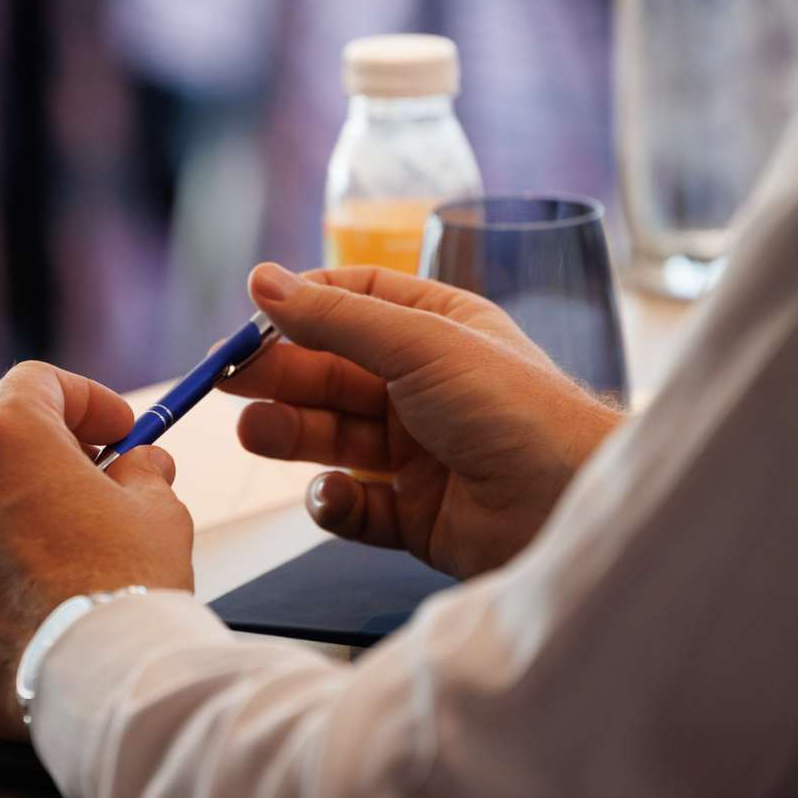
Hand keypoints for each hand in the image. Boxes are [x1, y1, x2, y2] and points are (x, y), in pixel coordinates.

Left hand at [0, 362, 194, 738]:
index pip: (36, 382)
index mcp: (8, 440)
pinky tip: (29, 604)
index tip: (116, 429)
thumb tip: (139, 465)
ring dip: (9, 517)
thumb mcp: (158, 510)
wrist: (94, 682)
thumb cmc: (126, 589)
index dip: (84, 398)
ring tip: (63, 554)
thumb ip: (142, 473)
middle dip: (41, 452)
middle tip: (91, 479)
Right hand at [220, 263, 623, 579]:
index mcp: (439, 328)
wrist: (571, 507)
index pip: (354, 301)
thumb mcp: (417, 343)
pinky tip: (331, 495)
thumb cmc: (514, 410)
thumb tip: (264, 280)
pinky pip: (356, 506)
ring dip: (292, 434)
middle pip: (332, 373)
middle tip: (227, 381)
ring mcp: (422, 453)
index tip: (249, 319)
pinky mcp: (418, 516)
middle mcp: (428, 386)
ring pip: (335, 438)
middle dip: (281, 376)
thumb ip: (334, 318)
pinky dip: (335, 503)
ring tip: (256, 432)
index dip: (300, 308)